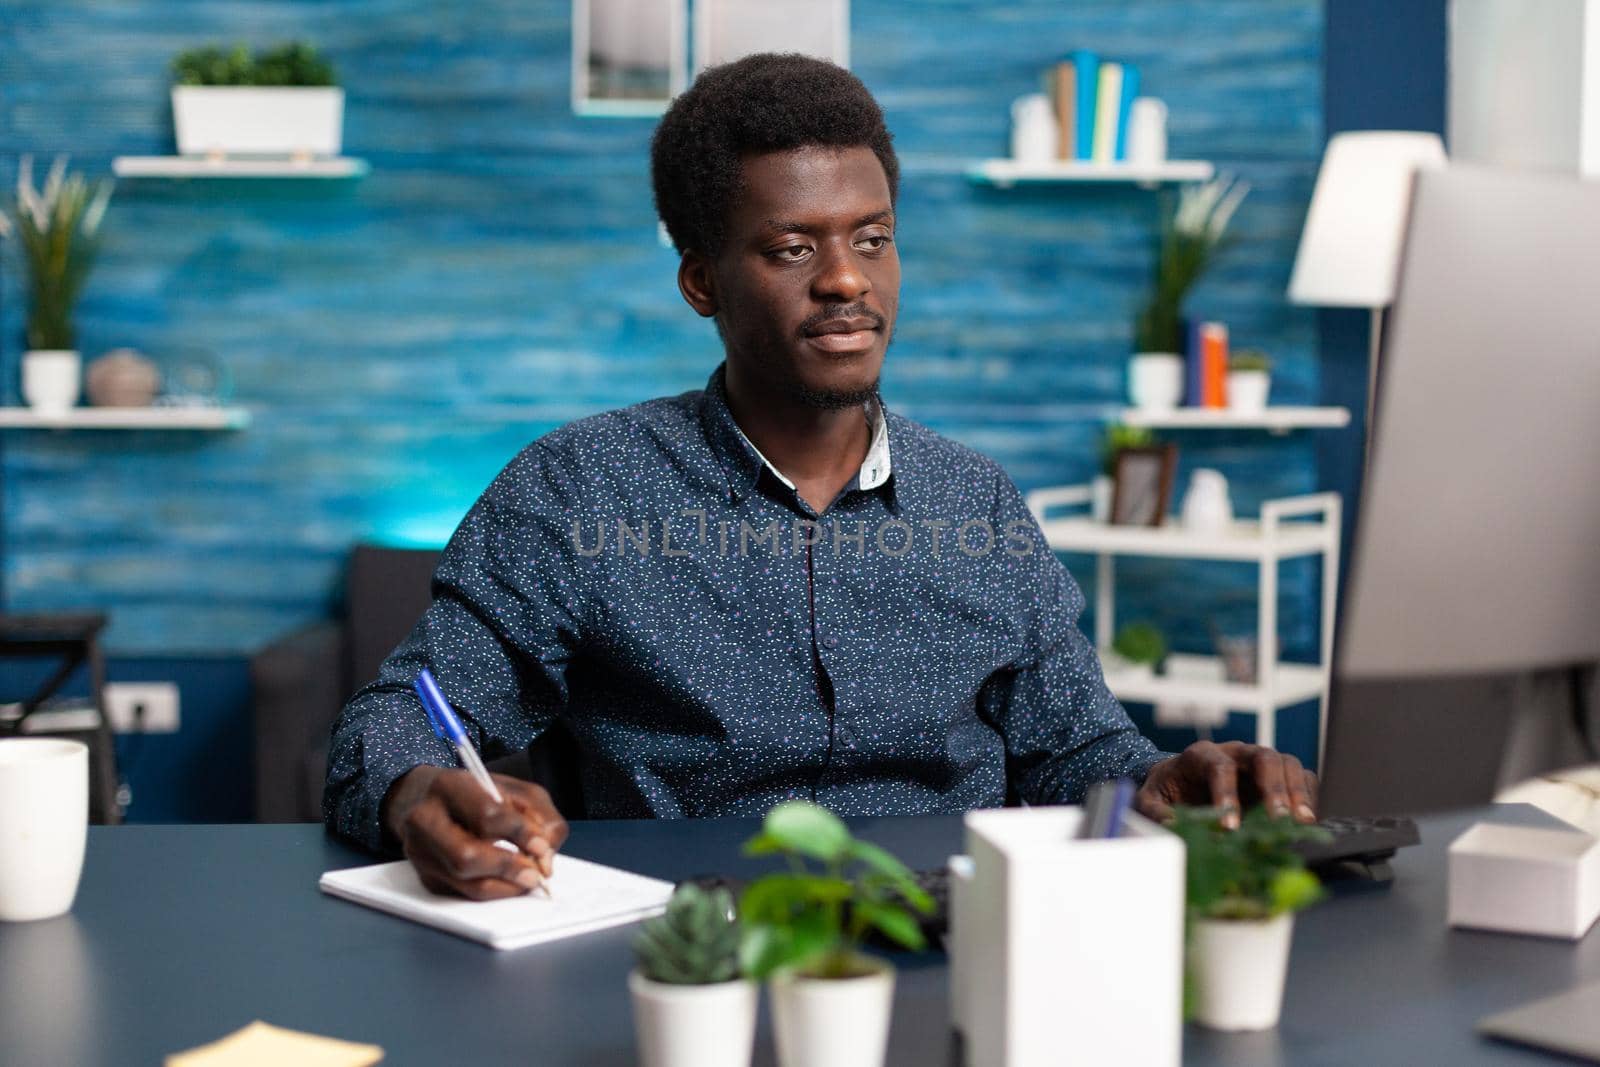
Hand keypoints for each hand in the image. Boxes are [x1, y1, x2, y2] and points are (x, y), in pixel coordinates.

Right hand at [381, 766, 568, 899]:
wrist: (423, 798)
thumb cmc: (476, 793)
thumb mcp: (515, 791)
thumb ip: (540, 817)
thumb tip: (545, 858)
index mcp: (449, 786)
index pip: (486, 815)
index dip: (520, 834)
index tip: (542, 847)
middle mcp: (425, 820)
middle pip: (467, 856)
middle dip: (509, 868)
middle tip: (535, 874)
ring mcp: (420, 852)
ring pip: (465, 882)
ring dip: (505, 886)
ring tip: (527, 879)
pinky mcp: (425, 877)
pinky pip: (463, 894)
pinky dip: (493, 891)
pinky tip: (507, 881)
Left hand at [1135, 741, 1316, 829]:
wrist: (1178, 784)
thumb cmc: (1166, 791)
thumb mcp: (1150, 801)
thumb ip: (1157, 814)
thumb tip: (1173, 829)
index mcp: (1201, 755)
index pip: (1219, 766)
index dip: (1227, 794)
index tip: (1229, 828)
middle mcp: (1235, 753)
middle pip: (1263, 756)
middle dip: (1274, 787)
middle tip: (1280, 819)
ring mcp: (1258, 763)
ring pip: (1287, 763)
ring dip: (1297, 792)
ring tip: (1302, 822)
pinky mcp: (1276, 778)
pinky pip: (1301, 778)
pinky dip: (1308, 797)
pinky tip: (1306, 822)